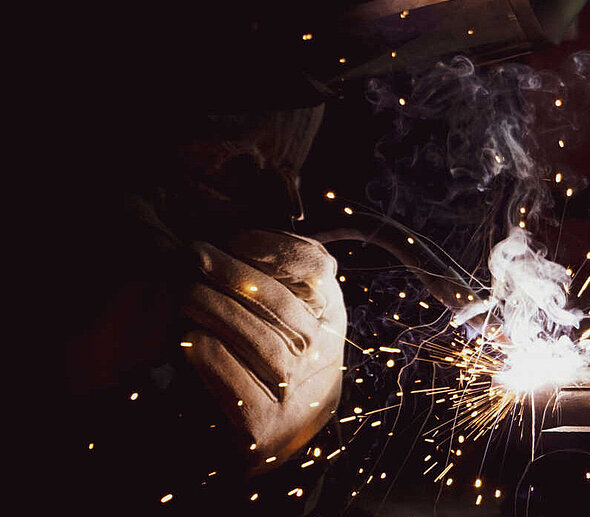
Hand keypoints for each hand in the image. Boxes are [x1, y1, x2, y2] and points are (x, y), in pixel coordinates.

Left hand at [182, 230, 345, 473]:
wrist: (276, 434)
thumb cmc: (273, 354)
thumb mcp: (290, 310)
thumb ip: (275, 273)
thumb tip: (233, 229)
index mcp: (330, 315)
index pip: (319, 269)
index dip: (278, 249)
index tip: (237, 238)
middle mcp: (322, 354)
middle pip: (282, 304)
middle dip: (234, 273)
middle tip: (196, 254)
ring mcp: (296, 393)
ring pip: (260, 342)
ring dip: (218, 310)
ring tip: (186, 292)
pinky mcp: (263, 428)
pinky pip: (234, 383)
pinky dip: (209, 356)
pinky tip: (188, 338)